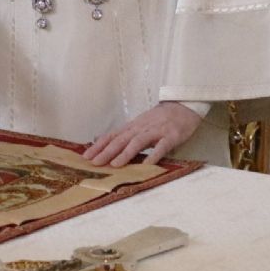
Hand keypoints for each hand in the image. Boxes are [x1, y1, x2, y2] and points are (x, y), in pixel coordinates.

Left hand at [83, 101, 200, 166]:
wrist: (183, 106)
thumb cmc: (160, 118)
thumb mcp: (140, 124)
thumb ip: (126, 135)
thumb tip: (106, 145)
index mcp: (133, 127)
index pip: (112, 136)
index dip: (99, 146)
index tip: (86, 156)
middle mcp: (141, 128)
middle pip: (121, 139)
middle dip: (106, 152)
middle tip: (95, 163)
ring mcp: (156, 131)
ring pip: (137, 142)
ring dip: (125, 153)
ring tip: (115, 165)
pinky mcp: (171, 136)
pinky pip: (161, 146)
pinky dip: (154, 155)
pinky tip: (148, 164)